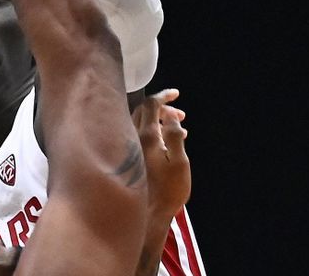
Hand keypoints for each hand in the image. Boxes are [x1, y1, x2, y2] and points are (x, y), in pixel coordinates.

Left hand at [132, 89, 190, 221]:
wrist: (147, 214)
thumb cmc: (167, 190)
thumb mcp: (180, 162)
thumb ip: (174, 135)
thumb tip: (171, 114)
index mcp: (146, 136)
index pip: (151, 104)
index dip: (164, 95)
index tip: (176, 94)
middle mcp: (132, 137)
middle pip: (143, 111)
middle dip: (163, 108)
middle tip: (181, 115)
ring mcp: (127, 147)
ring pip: (140, 122)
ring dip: (158, 120)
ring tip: (179, 130)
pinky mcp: (127, 156)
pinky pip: (138, 133)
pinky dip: (152, 130)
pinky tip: (166, 143)